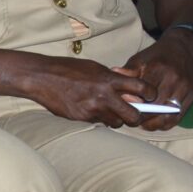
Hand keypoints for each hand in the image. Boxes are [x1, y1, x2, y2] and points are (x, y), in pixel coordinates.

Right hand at [16, 54, 152, 126]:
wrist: (41, 78)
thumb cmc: (68, 69)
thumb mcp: (95, 68)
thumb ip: (114, 79)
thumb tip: (131, 92)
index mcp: (109, 80)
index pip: (142, 89)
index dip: (151, 94)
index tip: (151, 96)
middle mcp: (103, 96)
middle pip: (134, 116)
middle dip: (137, 116)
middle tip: (135, 112)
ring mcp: (92, 109)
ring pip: (116, 123)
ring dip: (117, 118)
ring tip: (110, 110)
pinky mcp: (81, 118)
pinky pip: (98, 122)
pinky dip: (99, 118)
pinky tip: (91, 109)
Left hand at [118, 34, 192, 129]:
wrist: (183, 48)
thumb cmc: (156, 56)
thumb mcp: (139, 59)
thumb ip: (127, 72)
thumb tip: (113, 76)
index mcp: (158, 69)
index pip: (143, 95)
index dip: (132, 105)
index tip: (123, 109)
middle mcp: (174, 80)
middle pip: (156, 107)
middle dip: (141, 116)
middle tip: (130, 119)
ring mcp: (186, 89)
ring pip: (168, 116)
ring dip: (153, 123)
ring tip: (142, 123)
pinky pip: (178, 117)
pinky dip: (165, 123)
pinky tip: (155, 122)